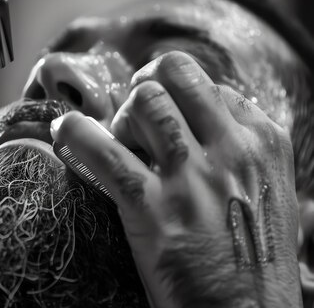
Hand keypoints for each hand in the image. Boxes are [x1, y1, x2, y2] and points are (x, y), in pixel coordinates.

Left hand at [50, 51, 301, 306]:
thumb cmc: (254, 257)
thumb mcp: (268, 191)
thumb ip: (238, 152)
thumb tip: (198, 123)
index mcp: (264, 141)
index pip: (210, 85)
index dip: (179, 96)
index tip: (164, 116)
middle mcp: (231, 149)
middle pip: (174, 74)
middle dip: (146, 85)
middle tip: (134, 113)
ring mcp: (191, 176)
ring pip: (143, 101)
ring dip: (121, 115)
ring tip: (119, 141)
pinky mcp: (152, 206)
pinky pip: (103, 151)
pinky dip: (75, 133)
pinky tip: (64, 130)